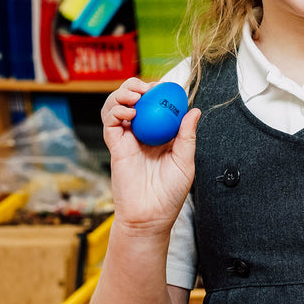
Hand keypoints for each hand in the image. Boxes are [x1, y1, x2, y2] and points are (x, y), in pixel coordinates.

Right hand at [101, 77, 200, 232]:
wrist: (150, 216)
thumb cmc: (169, 194)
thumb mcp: (185, 162)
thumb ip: (187, 136)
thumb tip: (194, 111)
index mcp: (160, 134)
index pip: (156, 104)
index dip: (158, 91)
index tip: (165, 87)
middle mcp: (142, 133)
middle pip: (133, 100)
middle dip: (136, 86)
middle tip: (147, 88)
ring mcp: (127, 138)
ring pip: (117, 106)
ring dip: (123, 94)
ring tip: (135, 96)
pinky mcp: (115, 146)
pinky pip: (110, 123)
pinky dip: (115, 111)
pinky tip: (128, 113)